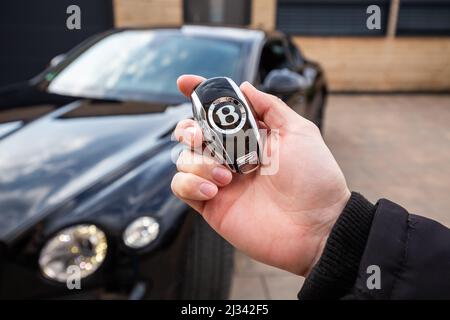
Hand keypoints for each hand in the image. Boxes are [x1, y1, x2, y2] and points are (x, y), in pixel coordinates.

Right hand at [171, 75, 349, 275]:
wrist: (316, 226)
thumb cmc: (315, 178)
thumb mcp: (298, 132)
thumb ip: (270, 107)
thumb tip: (245, 86)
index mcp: (250, 136)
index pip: (218, 112)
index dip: (200, 95)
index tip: (185, 83)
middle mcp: (232, 156)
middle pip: (192, 133)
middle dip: (188, 129)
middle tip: (200, 137)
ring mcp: (220, 181)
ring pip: (184, 158)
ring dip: (198, 161)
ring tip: (225, 176)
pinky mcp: (211, 205)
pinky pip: (182, 187)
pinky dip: (190, 183)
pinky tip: (213, 190)